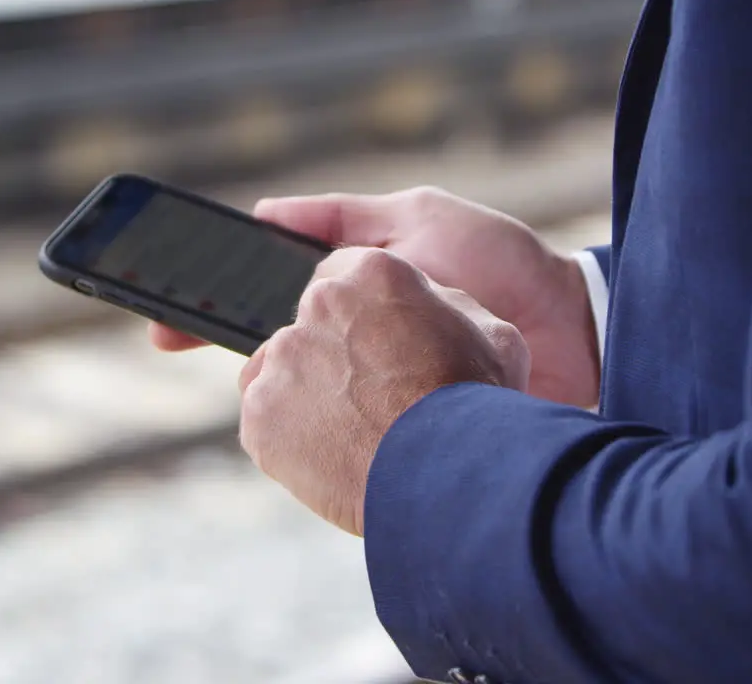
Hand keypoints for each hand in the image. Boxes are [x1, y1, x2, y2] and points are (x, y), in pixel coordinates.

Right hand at [151, 187, 599, 407]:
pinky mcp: (400, 417)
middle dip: (226, 342)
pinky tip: (293, 416)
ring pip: (299, 385)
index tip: (164, 309)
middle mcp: (360, 334)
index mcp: (356, 284)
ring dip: (268, 380)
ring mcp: (377, 376)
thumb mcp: (419, 216)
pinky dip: (313, 420)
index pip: (269, 292)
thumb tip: (264, 214)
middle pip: (274, 343)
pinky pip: (342, 421)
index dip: (215, 298)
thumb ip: (346, 218)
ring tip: (243, 369)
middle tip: (170, 336)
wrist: (573, 333)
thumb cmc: (501, 265)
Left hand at [238, 246, 529, 535]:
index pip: (348, 275)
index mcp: (372, 274)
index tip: (380, 343)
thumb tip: (431, 304)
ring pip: (284, 372)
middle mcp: (318, 306)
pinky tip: (332, 457)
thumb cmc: (477, 404)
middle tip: (371, 396)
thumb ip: (448, 307)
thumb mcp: (491, 333)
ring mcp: (281, 360)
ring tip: (354, 433)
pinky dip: (290, 439)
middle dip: (336, 353)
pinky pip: (265, 421)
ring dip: (310, 394)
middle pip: (313, 323)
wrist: (446, 476)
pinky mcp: (259, 413)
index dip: (367, 312)